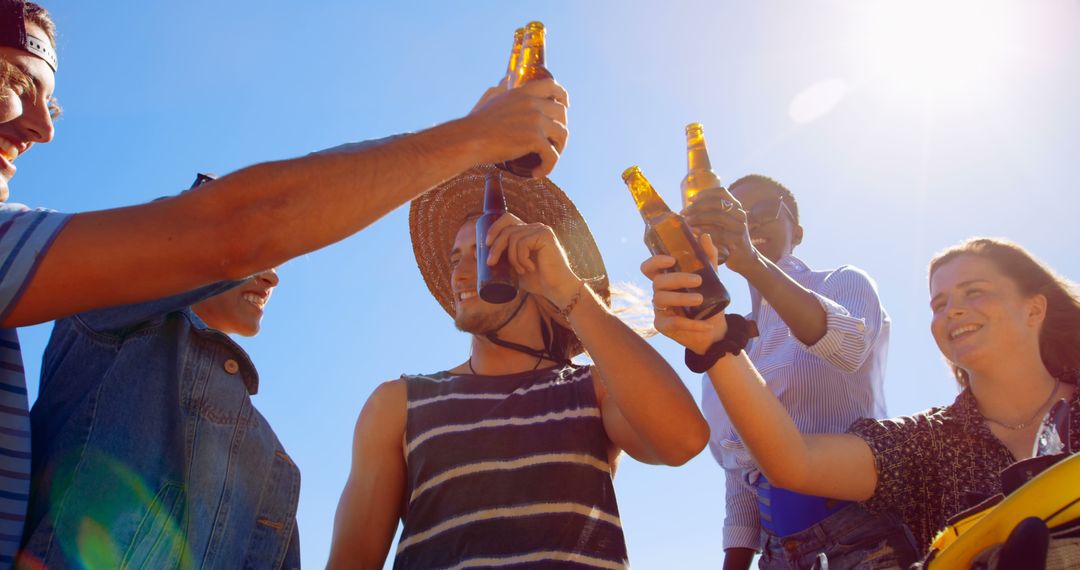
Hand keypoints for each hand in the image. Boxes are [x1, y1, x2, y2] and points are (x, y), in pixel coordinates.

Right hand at [462, 78, 568, 178]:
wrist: (468, 140)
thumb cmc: (475, 124)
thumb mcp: (490, 99)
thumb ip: (500, 90)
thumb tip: (503, 82)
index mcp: (523, 92)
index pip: (553, 85)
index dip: (563, 96)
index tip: (564, 106)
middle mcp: (532, 103)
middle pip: (562, 114)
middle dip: (560, 130)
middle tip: (551, 144)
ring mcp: (535, 120)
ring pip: (563, 134)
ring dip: (558, 149)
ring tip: (546, 160)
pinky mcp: (534, 139)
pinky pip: (553, 155)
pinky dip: (548, 167)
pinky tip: (537, 173)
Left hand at [485, 212, 580, 306]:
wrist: (557, 288)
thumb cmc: (539, 281)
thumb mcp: (517, 268)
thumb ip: (507, 260)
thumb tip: (482, 260)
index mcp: (528, 232)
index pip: (508, 219)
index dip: (494, 227)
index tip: (486, 243)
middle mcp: (535, 227)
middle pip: (507, 228)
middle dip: (496, 245)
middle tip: (491, 262)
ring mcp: (541, 230)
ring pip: (513, 238)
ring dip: (512, 258)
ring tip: (521, 271)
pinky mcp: (545, 235)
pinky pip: (523, 243)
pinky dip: (522, 258)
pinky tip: (530, 268)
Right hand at [641, 237, 727, 354]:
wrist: (714, 330)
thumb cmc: (709, 302)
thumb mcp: (712, 279)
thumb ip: (708, 258)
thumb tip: (704, 236)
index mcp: (667, 279)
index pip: (649, 268)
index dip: (655, 262)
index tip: (671, 259)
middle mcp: (659, 292)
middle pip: (658, 281)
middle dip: (677, 279)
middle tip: (698, 280)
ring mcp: (659, 309)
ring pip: (662, 299)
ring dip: (682, 298)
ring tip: (701, 300)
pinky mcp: (662, 325)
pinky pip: (672, 323)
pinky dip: (691, 324)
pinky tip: (707, 325)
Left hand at [683, 187, 757, 274]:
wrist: (744, 257)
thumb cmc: (727, 238)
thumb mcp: (720, 223)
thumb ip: (709, 214)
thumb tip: (687, 208)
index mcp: (736, 206)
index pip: (722, 192)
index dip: (705, 193)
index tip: (691, 199)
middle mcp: (740, 214)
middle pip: (718, 203)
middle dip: (698, 207)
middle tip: (684, 213)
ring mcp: (740, 227)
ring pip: (719, 216)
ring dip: (700, 218)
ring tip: (687, 222)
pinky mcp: (738, 240)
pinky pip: (720, 234)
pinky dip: (705, 231)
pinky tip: (694, 232)